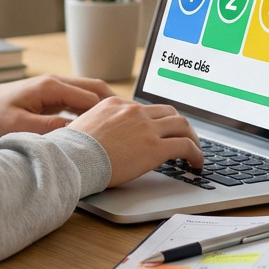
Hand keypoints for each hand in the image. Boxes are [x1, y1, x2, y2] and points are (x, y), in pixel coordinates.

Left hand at [0, 74, 115, 138]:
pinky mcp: (52, 95)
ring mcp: (55, 87)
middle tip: (132, 121)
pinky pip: (79, 99)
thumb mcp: (20, 126)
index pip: (90, 98)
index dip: (108, 112)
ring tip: (122, 123)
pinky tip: (100, 122)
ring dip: (105, 105)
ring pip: (89, 92)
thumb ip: (49, 129)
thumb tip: (77, 133)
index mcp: (50, 87)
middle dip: (115, 104)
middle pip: (95, 89)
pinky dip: (93, 108)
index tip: (123, 126)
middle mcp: (56, 83)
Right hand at [68, 99, 201, 186]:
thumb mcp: (84, 126)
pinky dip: (196, 154)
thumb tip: (105, 138)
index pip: (146, 108)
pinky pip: (186, 146)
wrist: (72, 159)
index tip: (162, 130)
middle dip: (180, 126)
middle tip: (185, 138)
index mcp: (116, 104)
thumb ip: (100, 125)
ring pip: (182, 125)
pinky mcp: (155, 147)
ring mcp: (146, 128)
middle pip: (169, 112)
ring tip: (195, 152)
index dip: (159, 120)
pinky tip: (196, 164)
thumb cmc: (71, 150)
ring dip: (192, 138)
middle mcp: (134, 111)